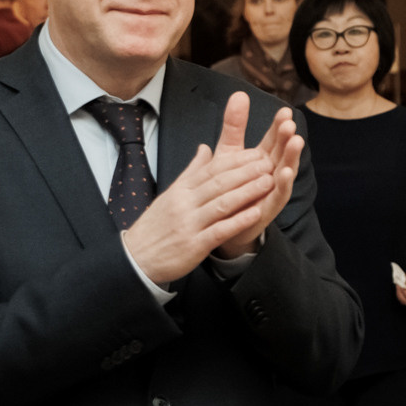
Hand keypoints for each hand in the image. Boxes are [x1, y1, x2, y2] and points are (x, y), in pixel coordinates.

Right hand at [121, 93, 283, 283]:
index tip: (257, 152)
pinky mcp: (193, 245)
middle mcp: (184, 204)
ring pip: (221, 204)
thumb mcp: (171, 194)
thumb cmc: (157, 225)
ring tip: (269, 182)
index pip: (211, 170)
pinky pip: (219, 230)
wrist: (136, 258)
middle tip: (269, 162)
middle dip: (246, 172)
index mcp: (180, 190)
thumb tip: (205, 148)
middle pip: (219, 183)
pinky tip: (256, 214)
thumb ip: (191, 172)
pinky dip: (238, 221)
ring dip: (247, 192)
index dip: (236, 160)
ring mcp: (189, 224)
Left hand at [215, 101, 301, 259]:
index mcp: (262, 157)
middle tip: (290, 124)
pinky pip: (278, 194)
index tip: (285, 111)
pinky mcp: (268, 208)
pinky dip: (283, 184)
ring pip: (285, 170)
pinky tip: (285, 172)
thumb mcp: (228, 151)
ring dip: (292, 157)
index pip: (274, 138)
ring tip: (296, 142)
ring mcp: (272, 190)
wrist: (220, 222)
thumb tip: (239, 93)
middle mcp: (272, 172)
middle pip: (282, 152)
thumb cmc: (227, 185)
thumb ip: (235, 125)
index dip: (278, 125)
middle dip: (287, 138)